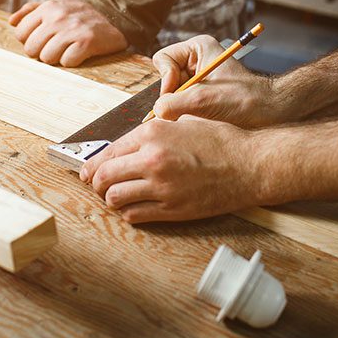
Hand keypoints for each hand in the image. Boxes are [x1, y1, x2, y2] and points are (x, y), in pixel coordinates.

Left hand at [9, 0, 127, 66]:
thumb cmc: (79, 15)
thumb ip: (31, 11)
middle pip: (31, 49)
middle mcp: (58, 16)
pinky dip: (73, 61)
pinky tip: (80, 53)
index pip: (20, 34)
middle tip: (57, 47)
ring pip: (47, 58)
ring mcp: (73, 28)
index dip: (31, 41)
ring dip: (58, 58)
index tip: (45, 39)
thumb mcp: (57, 5)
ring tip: (68, 49)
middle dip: (42, 52)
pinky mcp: (87, 41)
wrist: (113, 17)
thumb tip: (11, 22)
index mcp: (48, 7)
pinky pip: (67, 62)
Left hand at [79, 116, 263, 222]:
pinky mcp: (171, 208)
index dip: (93, 164)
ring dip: (111, 198)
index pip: (108, 151)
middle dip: (96, 182)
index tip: (87, 171)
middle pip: (104, 176)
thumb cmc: (221, 141)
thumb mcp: (184, 122)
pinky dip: (129, 212)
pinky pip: (134, 215)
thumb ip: (154, 131)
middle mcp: (152, 158)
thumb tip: (129, 144)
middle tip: (97, 185)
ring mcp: (161, 186)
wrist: (250, 164)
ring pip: (114, 198)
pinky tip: (135, 206)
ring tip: (117, 196)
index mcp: (153, 133)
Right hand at [151, 35, 280, 127]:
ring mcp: (196, 80)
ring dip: (178, 109)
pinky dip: (184, 116)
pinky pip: (178, 107)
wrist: (272, 114)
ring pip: (169, 96)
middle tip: (186, 110)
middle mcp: (194, 62)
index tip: (179, 95)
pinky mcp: (198, 98)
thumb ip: (172, 104)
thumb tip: (155, 113)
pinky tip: (199, 121)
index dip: (166, 80)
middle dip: (172, 97)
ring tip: (197, 117)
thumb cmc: (245, 100)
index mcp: (197, 48)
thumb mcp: (204, 100)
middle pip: (164, 79)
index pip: (163, 60)